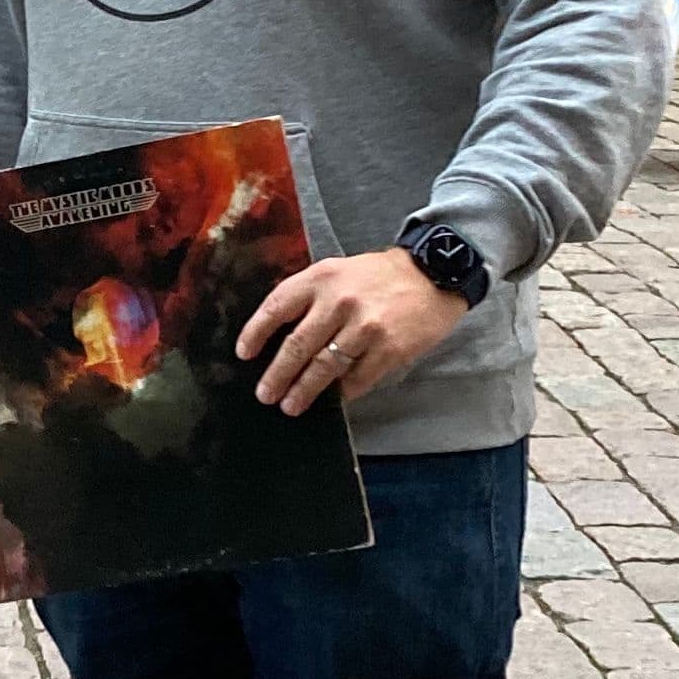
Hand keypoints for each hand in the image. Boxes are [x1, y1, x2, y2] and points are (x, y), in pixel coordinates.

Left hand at [236, 246, 467, 417]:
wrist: (434, 273)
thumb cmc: (379, 276)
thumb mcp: (338, 272)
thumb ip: (310, 298)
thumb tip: (278, 336)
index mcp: (321, 278)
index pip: (276, 307)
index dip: (255, 333)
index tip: (244, 354)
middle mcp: (339, 302)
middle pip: (297, 345)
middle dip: (277, 375)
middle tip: (265, 395)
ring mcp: (365, 327)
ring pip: (323, 367)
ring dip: (304, 391)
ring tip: (290, 405)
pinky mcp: (388, 349)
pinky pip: (357, 379)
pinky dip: (342, 393)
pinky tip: (332, 399)